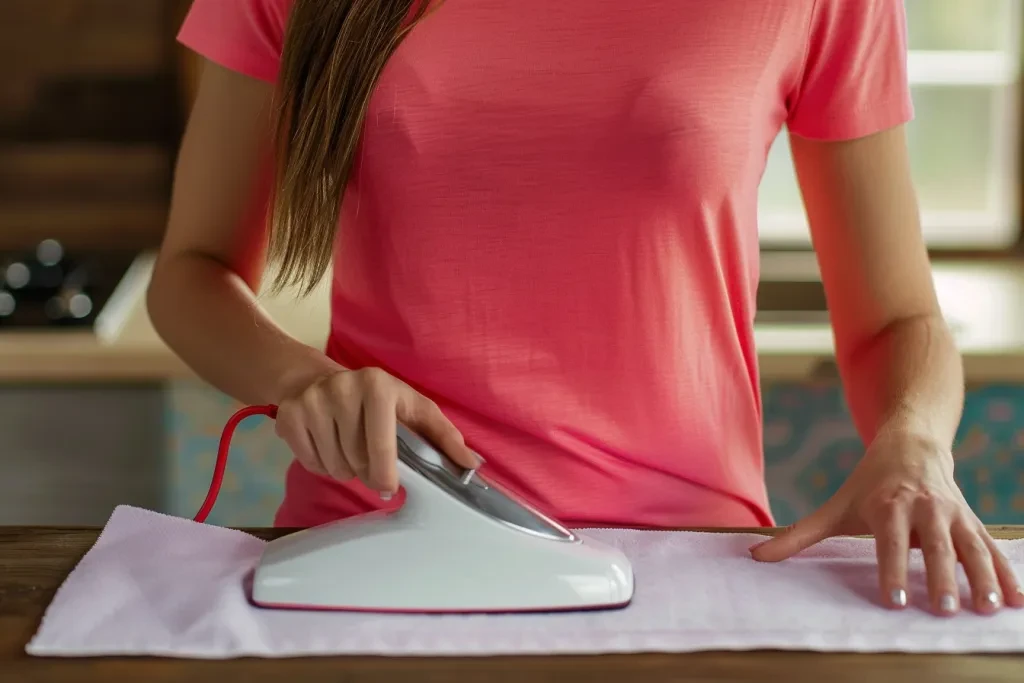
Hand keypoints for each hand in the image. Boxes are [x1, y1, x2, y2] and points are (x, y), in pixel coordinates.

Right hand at [274, 367, 479, 494]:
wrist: (315, 379)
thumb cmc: (377, 399)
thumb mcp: (413, 408)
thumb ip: (444, 437)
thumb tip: (473, 465)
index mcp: (378, 385)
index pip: (382, 444)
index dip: (386, 473)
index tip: (390, 487)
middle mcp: (342, 388)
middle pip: (358, 460)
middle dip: (367, 471)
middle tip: (370, 462)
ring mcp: (312, 402)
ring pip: (334, 466)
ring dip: (345, 470)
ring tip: (349, 450)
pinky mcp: (288, 416)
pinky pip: (310, 463)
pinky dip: (321, 465)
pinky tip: (327, 446)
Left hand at [750, 427, 1023, 615]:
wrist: (911, 443)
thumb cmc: (868, 483)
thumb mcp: (835, 505)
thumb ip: (798, 535)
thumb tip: (755, 555)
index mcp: (888, 505)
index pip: (889, 541)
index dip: (891, 568)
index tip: (894, 599)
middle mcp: (924, 508)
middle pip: (934, 545)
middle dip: (941, 577)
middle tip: (943, 610)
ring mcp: (953, 514)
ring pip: (971, 546)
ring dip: (982, 577)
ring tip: (988, 608)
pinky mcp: (972, 520)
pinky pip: (992, 548)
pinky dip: (1007, 573)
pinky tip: (1017, 601)